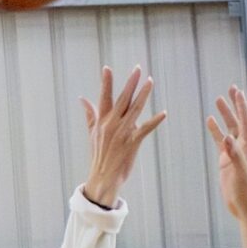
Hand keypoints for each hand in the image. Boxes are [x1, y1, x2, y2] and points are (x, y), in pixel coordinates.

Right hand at [81, 66, 165, 206]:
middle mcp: (111, 124)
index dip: (106, 82)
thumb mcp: (92, 134)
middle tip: (137, 68)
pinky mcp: (131, 143)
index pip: (104, 97)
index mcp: (102, 121)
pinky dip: (155, 121)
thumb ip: (90, 114)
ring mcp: (122, 133)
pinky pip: (145, 129)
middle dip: (130, 83)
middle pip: (122, 99)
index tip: (107, 68)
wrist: (102, 179)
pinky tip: (164, 113)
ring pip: (135, 109)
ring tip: (150, 81)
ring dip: (143, 94)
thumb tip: (82, 99)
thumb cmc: (99, 156)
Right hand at [207, 85, 246, 220]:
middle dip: (234, 105)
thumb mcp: (241, 173)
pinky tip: (209, 122)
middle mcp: (243, 147)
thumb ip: (235, 155)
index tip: (236, 91)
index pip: (245, 121)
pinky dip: (216, 131)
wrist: (246, 208)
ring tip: (218, 100)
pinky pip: (220, 142)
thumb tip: (227, 138)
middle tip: (230, 89)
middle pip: (238, 121)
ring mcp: (234, 154)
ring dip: (224, 115)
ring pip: (229, 129)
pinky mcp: (226, 162)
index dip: (241, 106)